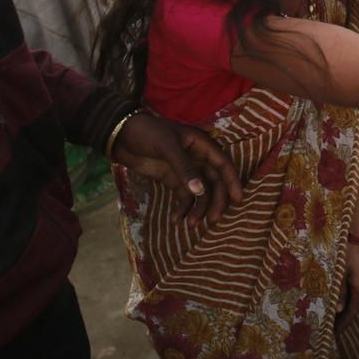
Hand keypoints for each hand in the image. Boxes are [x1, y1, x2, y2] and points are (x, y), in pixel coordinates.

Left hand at [112, 115, 243, 226]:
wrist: (121, 135)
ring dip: (198, 209)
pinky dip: (183, 209)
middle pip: (214, 182)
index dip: (232, 181)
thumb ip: (184, 168)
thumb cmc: (147, 133)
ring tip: (192, 225)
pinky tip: (176, 220)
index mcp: (201, 144)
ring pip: (200, 193)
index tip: (238, 200)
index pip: (223, 164)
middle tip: (213, 220)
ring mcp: (185, 170)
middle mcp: (198, 158)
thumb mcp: (167, 147)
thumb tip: (200, 191)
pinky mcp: (172, 179)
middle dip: (215, 201)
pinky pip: (184, 197)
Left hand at [337, 242, 358, 330]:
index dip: (344, 323)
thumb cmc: (344, 251)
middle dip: (344, 318)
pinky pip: (356, 291)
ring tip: (335, 317)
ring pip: (356, 299)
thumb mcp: (339, 272)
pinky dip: (349, 299)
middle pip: (355, 307)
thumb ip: (339, 291)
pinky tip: (341, 300)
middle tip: (332, 328)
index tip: (334, 333)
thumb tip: (337, 310)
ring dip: (346, 308)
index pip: (352, 311)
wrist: (355, 232)